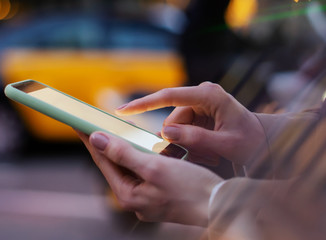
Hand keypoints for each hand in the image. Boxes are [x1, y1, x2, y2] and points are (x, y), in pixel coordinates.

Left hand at [78, 131, 222, 225]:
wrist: (222, 205)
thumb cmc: (191, 188)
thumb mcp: (154, 167)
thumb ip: (123, 153)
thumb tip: (97, 139)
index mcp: (128, 195)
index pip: (103, 161)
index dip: (91, 139)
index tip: (79, 123)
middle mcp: (135, 199)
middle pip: (115, 164)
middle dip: (107, 143)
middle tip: (96, 122)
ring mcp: (147, 198)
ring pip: (130, 166)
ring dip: (125, 147)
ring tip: (118, 130)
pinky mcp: (160, 193)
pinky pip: (145, 170)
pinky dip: (143, 155)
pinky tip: (144, 144)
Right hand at [116, 82, 265, 165]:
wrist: (268, 142)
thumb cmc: (253, 142)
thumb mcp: (227, 145)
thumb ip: (196, 139)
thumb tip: (165, 133)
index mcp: (209, 95)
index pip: (169, 96)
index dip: (143, 104)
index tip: (122, 111)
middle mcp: (201, 94)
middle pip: (171, 119)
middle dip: (177, 141)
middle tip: (197, 158)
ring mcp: (199, 103)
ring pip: (174, 128)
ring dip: (185, 145)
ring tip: (209, 157)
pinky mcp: (197, 113)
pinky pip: (181, 130)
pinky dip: (189, 145)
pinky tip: (206, 153)